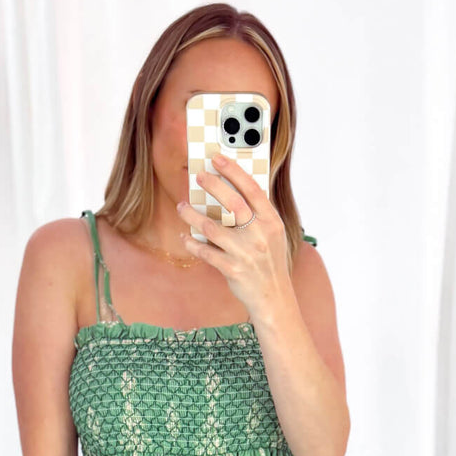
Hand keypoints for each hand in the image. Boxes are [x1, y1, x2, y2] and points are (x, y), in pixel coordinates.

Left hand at [175, 155, 289, 318]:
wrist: (274, 297)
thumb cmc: (270, 262)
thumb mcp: (274, 235)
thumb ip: (259, 214)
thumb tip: (233, 191)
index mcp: (271, 222)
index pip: (252, 189)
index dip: (233, 171)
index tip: (218, 159)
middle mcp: (259, 235)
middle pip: (232, 203)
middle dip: (212, 185)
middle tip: (198, 176)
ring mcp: (245, 253)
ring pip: (211, 227)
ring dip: (192, 215)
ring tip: (182, 207)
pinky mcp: (232, 269)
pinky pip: (205, 252)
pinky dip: (192, 243)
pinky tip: (185, 237)